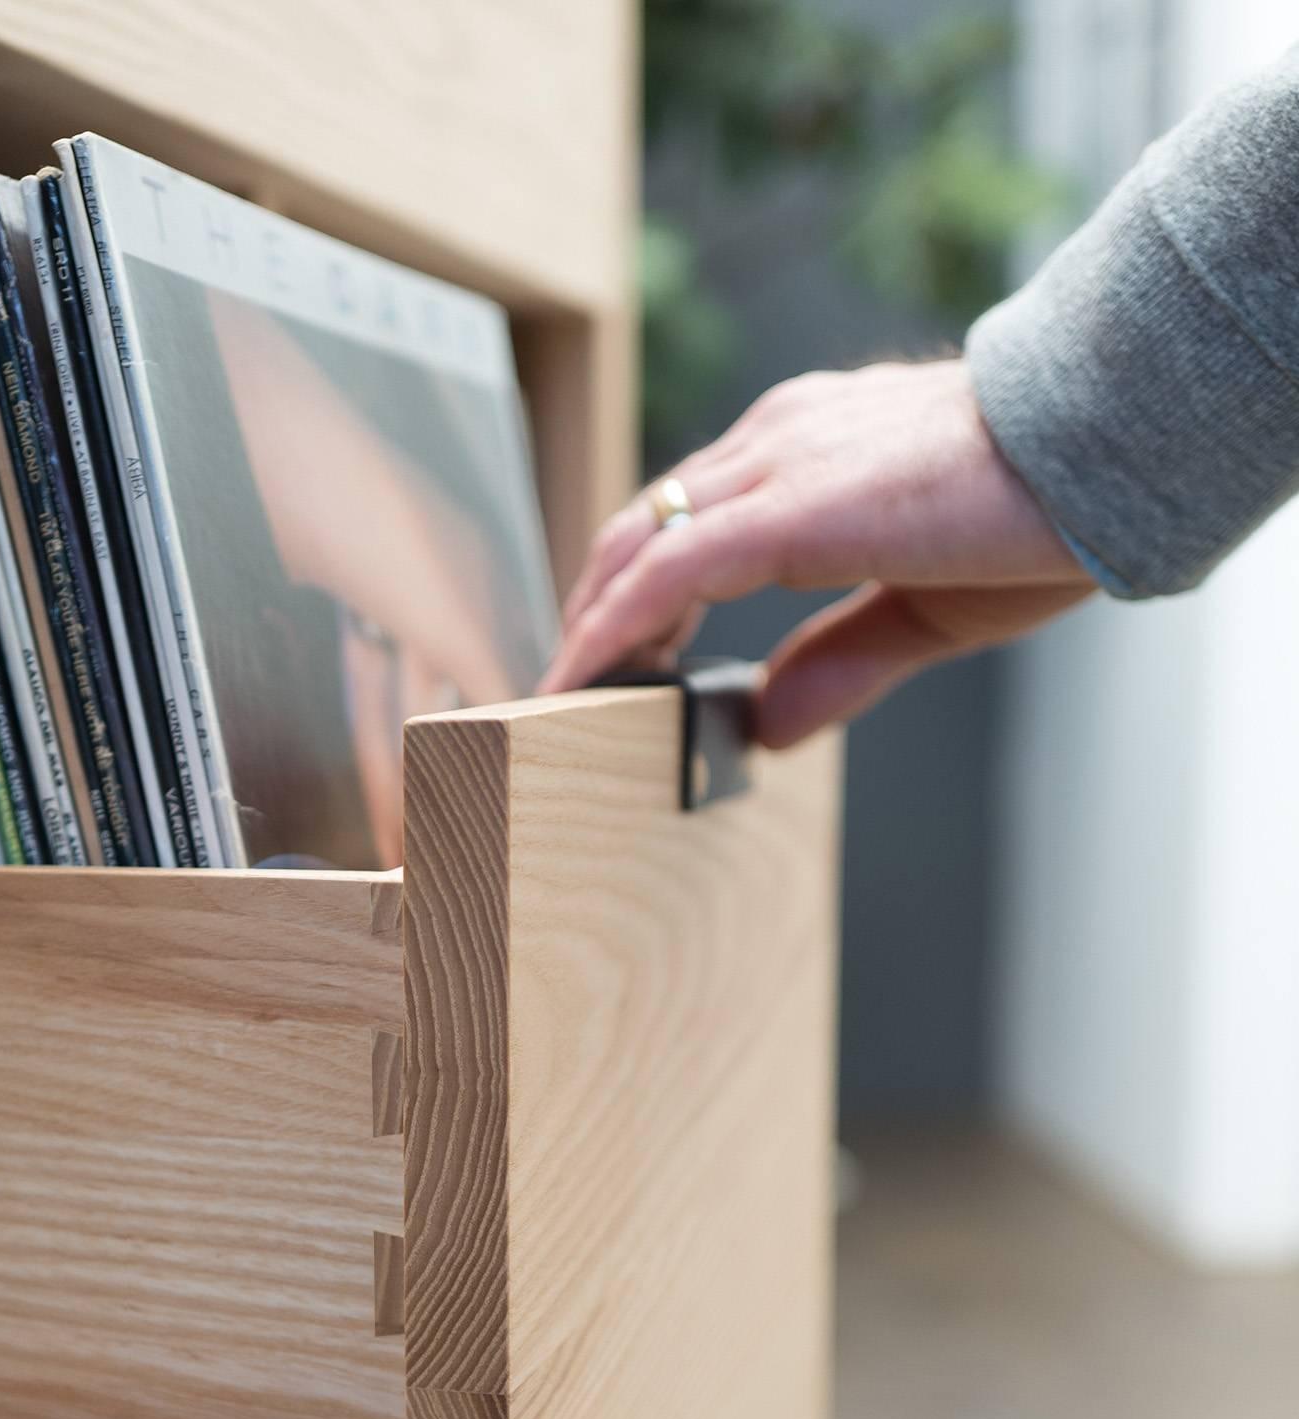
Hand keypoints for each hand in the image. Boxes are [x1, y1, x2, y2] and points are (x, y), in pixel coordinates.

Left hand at [542, 359, 1095, 745]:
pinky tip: (584, 678)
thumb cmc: (1048, 504)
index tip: (606, 653)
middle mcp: (776, 443)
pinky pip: (671, 572)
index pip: (687, 518)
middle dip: (593, 607)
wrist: (1114, 438)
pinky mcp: (791, 507)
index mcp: (807, 452)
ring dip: (590, 625)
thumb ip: (839, 660)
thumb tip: (770, 727)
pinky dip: (617, 628)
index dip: (633, 588)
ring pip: (640, 546)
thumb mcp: (925, 606)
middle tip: (565, 682)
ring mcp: (777, 464)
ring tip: (556, 695)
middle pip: (642, 527)